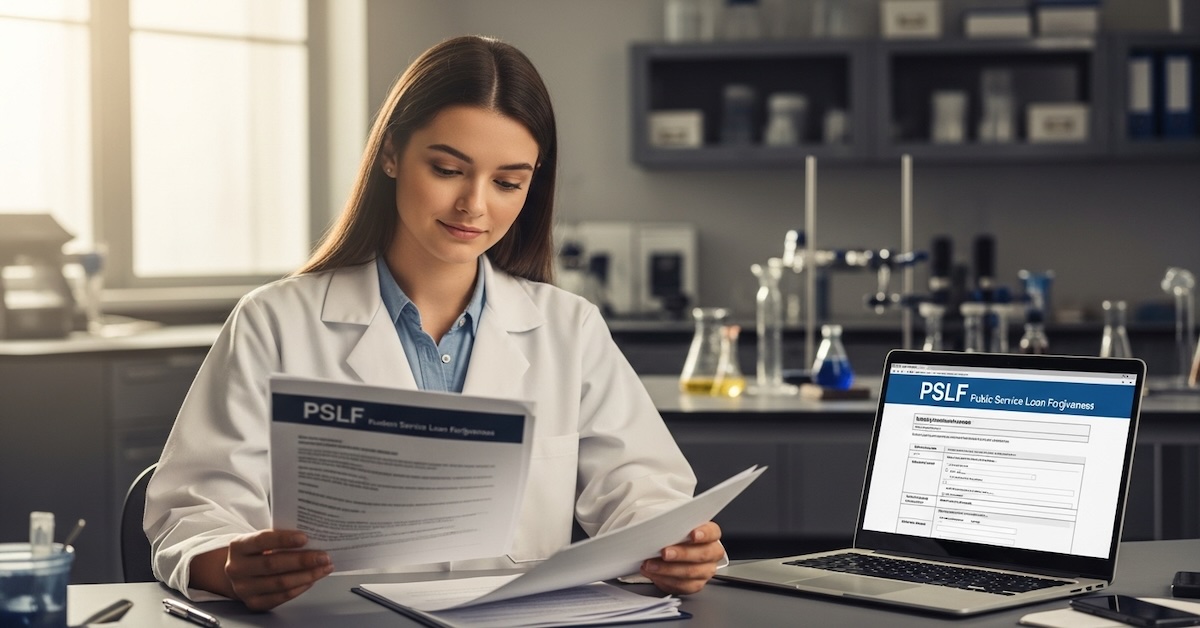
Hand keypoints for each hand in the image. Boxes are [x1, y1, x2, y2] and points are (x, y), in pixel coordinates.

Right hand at [193, 530, 333, 610]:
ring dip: (307, 575)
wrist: (241, 573)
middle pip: (273, 564)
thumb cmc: (257, 552)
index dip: (284, 539)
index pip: (262, 540)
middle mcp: (237, 568)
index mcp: (239, 546)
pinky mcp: (254, 603)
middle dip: (302, 560)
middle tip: (324, 556)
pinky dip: (300, 587)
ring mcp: (244, 588)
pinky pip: (281, 597)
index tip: (305, 538)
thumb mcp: (261, 540)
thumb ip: (279, 538)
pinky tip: (312, 579)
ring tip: (324, 568)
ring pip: (280, 583)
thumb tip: (311, 539)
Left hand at [640, 521, 723, 594]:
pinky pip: (682, 585)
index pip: (712, 532)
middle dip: (681, 553)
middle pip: (702, 554)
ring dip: (668, 569)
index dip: (704, 533)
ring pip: (691, 572)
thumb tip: (654, 524)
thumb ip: (672, 525)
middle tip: (664, 552)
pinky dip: (665, 579)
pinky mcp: (695, 584)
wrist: (675, 556)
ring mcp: (706, 570)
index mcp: (711, 534)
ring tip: (651, 564)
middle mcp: (712, 553)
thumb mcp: (675, 526)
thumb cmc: (676, 537)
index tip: (693, 534)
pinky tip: (654, 573)